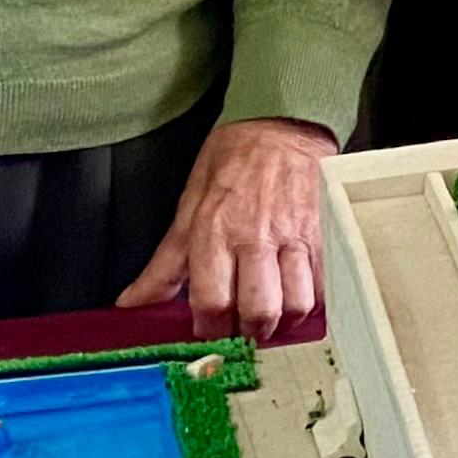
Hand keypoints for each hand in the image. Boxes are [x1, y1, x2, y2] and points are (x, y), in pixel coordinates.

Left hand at [116, 117, 334, 339]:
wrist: (282, 125)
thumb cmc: (233, 161)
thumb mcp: (188, 206)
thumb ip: (164, 263)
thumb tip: (133, 302)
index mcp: (215, 230)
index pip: (212, 301)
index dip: (211, 328)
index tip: (210, 330)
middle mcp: (255, 236)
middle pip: (258, 311)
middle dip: (250, 332)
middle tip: (243, 329)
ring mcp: (294, 236)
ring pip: (296, 304)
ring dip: (283, 321)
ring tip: (272, 315)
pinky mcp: (323, 234)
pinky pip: (323, 285)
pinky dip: (311, 301)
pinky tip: (297, 296)